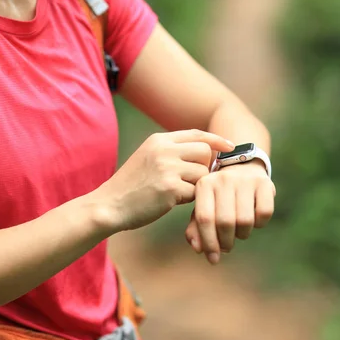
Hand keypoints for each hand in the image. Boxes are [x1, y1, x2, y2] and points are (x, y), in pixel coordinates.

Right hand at [95, 130, 234, 231]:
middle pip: (204, 152)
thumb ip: (171, 152)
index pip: (196, 134)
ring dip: (195, 186)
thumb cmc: (131, 186)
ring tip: (176, 192)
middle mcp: (164, 149)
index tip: (230, 146)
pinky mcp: (170, 188)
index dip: (216, 140)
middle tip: (191, 181)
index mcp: (158, 140)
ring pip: (202, 174)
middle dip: (204, 168)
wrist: (109, 205)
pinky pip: (195, 193)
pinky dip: (187, 200)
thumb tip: (206, 153)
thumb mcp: (147, 158)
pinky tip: (170, 201)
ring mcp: (167, 168)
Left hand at [184, 160, 275, 264]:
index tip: (212, 259)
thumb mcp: (204, 206)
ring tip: (239, 231)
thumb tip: (197, 248)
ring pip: (245, 220)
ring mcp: (245, 180)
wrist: (242, 166)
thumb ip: (196, 228)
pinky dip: (259, 224)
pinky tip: (254, 220)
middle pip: (226, 222)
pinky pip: (264, 214)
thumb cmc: (218, 194)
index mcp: (204, 184)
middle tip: (227, 247)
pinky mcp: (264, 183)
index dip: (209, 242)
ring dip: (243, 234)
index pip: (204, 219)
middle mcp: (223, 179)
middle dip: (226, 242)